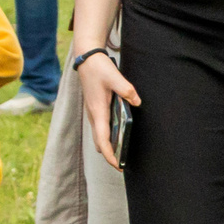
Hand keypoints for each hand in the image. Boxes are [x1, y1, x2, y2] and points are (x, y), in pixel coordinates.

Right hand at [75, 47, 139, 170]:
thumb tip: (137, 102)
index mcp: (98, 111)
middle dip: (109, 155)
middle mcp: (93, 115)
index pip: (102, 139)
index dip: (109, 155)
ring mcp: (93, 112)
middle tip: (123, 165)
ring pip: (99, 136)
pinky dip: (107, 136)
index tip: (118, 166)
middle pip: (99, 142)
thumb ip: (127, 90)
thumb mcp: (115, 77)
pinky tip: (119, 135)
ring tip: (122, 153)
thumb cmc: (99, 68)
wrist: (86, 58)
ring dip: (108, 146)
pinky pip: (100, 127)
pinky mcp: (95, 108)